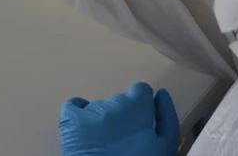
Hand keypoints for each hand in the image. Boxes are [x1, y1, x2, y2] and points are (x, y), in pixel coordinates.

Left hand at [59, 82, 179, 155]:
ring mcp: (90, 111)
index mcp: (138, 104)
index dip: (141, 107)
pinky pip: (72, 107)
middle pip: (120, 101)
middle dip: (123, 117)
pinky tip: (83, 129)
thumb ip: (167, 117)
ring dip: (103, 120)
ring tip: (104, 144)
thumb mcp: (166, 147)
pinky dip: (78, 113)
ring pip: (99, 107)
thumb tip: (160, 94)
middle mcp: (114, 101)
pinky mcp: (70, 122)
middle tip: (123, 142)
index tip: (140, 125)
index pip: (140, 90)